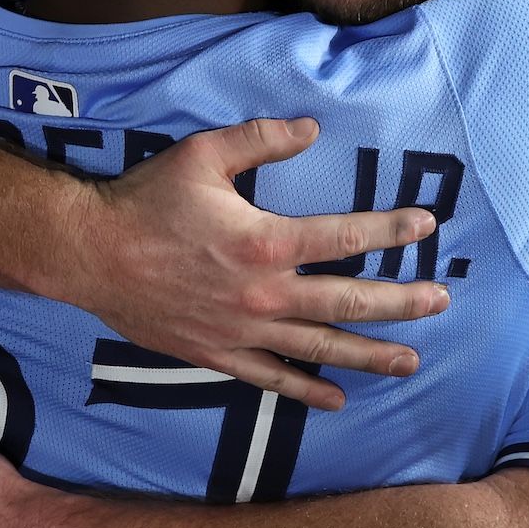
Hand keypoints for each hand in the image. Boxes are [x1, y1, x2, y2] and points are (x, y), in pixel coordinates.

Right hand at [62, 118, 448, 412]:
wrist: (89, 254)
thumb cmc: (145, 200)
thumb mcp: (203, 154)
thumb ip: (262, 138)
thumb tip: (312, 128)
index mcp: (265, 241)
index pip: (346, 238)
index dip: (391, 230)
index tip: (426, 226)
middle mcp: (263, 293)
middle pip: (348, 302)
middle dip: (400, 303)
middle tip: (439, 301)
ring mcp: (242, 330)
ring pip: (320, 348)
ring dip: (370, 355)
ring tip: (410, 361)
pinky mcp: (217, 354)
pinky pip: (272, 379)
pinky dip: (307, 391)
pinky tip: (338, 398)